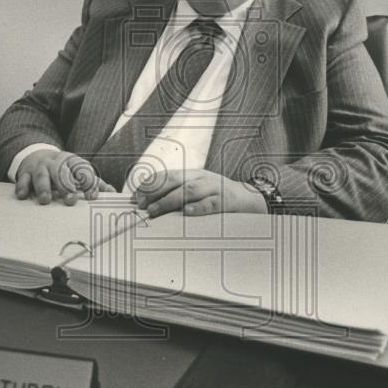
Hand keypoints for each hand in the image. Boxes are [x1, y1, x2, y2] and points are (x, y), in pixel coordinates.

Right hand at [13, 150, 113, 203]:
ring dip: (44, 187)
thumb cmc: (63, 170)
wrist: (38, 156)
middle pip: (62, 172)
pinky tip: (23, 196)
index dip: (88, 181)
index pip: (82, 169)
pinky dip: (22, 187)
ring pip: (42, 175)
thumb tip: (113, 192)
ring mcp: (40, 167)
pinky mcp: (26, 173)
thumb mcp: (79, 172)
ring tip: (46, 200)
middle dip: (66, 186)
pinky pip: (23, 179)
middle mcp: (56, 163)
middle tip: (70, 200)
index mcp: (72, 161)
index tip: (92, 196)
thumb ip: (94, 183)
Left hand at [132, 169, 266, 217]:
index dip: (150, 185)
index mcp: (193, 175)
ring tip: (155, 210)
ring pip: (189, 190)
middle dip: (155, 191)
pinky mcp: (226, 201)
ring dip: (169, 200)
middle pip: (174, 180)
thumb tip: (151, 205)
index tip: (136, 196)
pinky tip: (186, 212)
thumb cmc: (219, 198)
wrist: (251, 200)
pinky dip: (198, 207)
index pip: (167, 175)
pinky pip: (211, 203)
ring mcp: (214, 188)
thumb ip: (179, 195)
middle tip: (141, 205)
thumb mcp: (199, 191)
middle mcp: (201, 178)